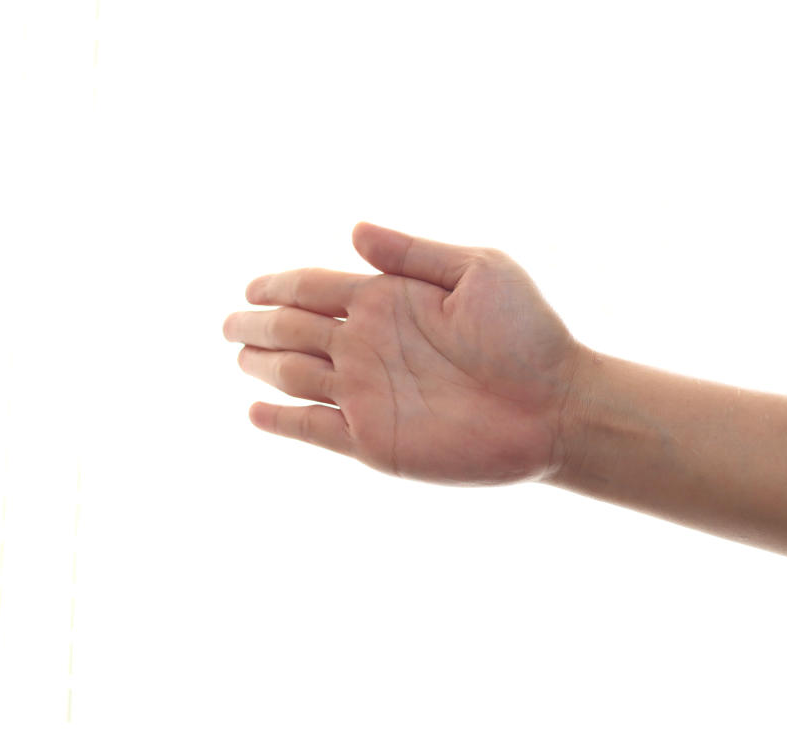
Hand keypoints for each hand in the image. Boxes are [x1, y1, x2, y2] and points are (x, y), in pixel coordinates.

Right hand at [222, 222, 588, 484]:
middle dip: (257, 322)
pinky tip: (256, 410)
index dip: (278, 284)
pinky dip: (283, 421)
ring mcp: (367, 394)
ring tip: (241, 355)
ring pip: (294, 375)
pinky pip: (315, 429)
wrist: (556, 405)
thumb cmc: (528, 333)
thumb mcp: (479, 271)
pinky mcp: (374, 441)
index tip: (252, 285)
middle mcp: (368, 345)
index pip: (314, 286)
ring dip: (263, 364)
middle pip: (293, 329)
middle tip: (230, 322)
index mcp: (386, 300)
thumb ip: (415, 252)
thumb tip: (353, 229)